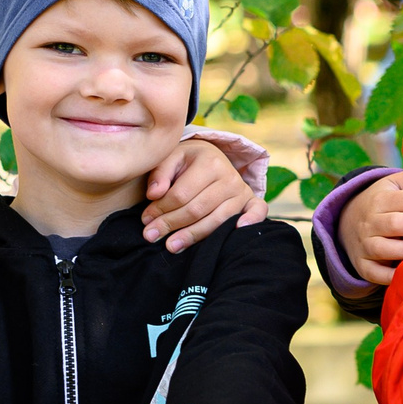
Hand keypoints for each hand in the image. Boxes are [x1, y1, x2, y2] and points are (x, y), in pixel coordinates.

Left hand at [142, 139, 265, 251]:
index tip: (145, 220)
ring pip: (217, 220)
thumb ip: (159, 174)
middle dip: (171, 224)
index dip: (161, 209)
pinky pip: (257, 212)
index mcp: (209, 161)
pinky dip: (251, 221)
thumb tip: (154, 195)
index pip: (181, 194)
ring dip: (193, 235)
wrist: (211, 157)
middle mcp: (229, 176)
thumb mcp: (170, 158)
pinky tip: (236, 232)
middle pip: (197, 209)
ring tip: (171, 246)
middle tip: (151, 236)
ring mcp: (242, 190)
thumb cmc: (186, 162)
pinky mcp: (251, 201)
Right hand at [339, 166, 402, 286]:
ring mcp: (365, 245)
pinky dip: (394, 275)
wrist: (347, 223)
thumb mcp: (397, 182)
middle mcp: (370, 222)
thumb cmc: (386, 201)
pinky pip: (378, 274)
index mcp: (380, 198)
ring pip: (386, 248)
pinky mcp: (364, 267)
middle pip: (399, 224)